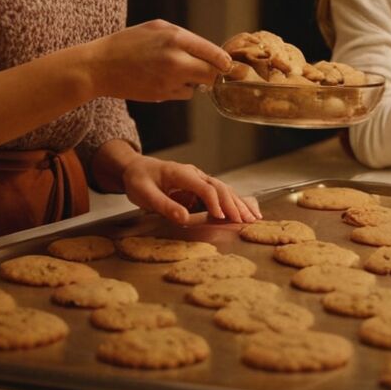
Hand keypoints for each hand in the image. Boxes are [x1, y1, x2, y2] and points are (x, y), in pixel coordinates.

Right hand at [84, 20, 231, 102]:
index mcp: (176, 39)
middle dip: (215, 74)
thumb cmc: (128, 43)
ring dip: (194, 81)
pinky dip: (180, 89)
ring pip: (198, 86)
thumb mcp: (157, 28)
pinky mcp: (162, 95)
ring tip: (174, 70)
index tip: (229, 65)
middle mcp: (176, 60)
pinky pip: (183, 94)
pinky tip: (163, 79)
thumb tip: (210, 52)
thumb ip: (185, 38)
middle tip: (213, 71)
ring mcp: (169, 80)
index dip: (226, 62)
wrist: (99, 66)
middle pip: (212, 74)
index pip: (215, 54)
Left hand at [119, 154, 262, 225]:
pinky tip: (245, 210)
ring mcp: (200, 179)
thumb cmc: (139, 180)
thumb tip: (183, 218)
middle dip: (234, 204)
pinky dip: (234, 202)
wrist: (137, 168)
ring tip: (252, 217)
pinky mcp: (200, 186)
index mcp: (182, 173)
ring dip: (238, 203)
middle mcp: (195, 174)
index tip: (222, 218)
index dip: (215, 202)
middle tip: (245, 221)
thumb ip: (164, 205)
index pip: (204, 187)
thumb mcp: (145, 193)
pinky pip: (220, 193)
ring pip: (224, 189)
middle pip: (220, 187)